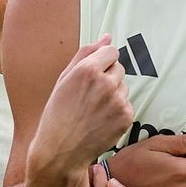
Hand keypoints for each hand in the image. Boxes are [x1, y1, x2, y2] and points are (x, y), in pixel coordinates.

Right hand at [32, 37, 132, 172]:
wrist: (61, 150)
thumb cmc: (58, 113)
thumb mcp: (64, 78)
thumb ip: (86, 53)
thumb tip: (107, 36)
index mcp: (88, 69)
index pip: (111, 51)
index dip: (102, 62)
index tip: (94, 74)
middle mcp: (106, 83)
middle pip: (119, 68)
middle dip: (108, 77)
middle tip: (90, 95)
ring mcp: (118, 100)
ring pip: (124, 86)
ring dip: (114, 94)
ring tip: (94, 109)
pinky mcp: (126, 116)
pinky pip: (127, 104)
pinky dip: (118, 111)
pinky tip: (101, 119)